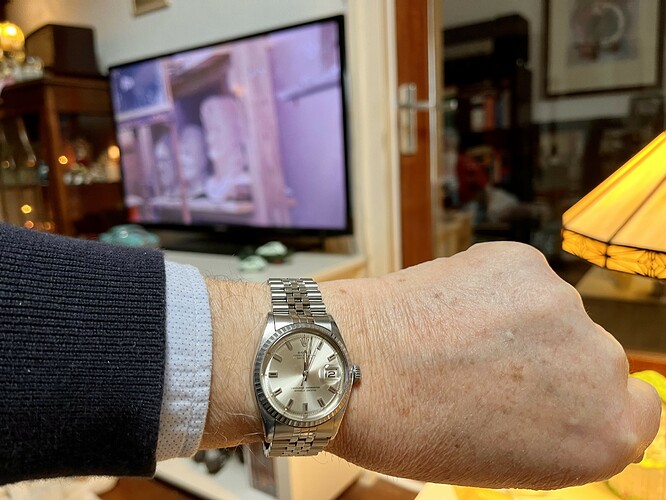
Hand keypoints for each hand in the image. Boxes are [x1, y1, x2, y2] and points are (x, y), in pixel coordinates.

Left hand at [320, 242, 660, 489]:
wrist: (352, 367)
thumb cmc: (415, 429)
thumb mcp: (509, 460)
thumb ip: (559, 428)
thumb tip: (567, 396)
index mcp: (604, 434)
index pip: (639, 408)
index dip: (593, 402)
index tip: (561, 398)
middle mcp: (601, 366)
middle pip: (595, 356)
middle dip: (553, 363)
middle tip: (493, 372)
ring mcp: (563, 305)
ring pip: (554, 313)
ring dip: (521, 323)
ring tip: (461, 341)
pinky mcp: (521, 261)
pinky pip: (520, 279)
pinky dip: (494, 291)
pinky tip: (452, 310)